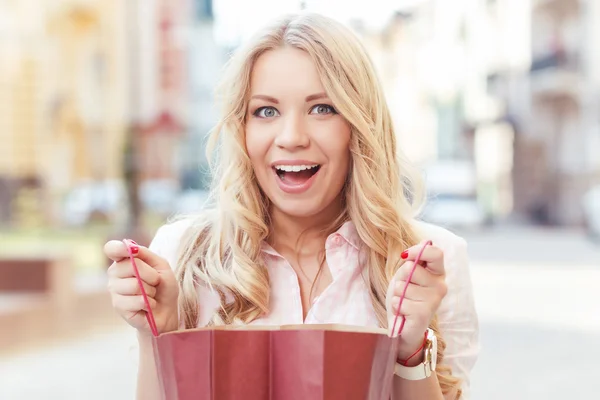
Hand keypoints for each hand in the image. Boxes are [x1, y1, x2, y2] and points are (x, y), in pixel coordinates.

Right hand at [105, 240, 178, 335]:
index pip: (112, 248)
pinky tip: (147, 305)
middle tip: (154, 282)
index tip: (129, 250)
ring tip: (150, 295)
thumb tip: (131, 248)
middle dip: (150, 275)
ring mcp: (114, 290)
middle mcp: (115, 273)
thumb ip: (146, 254)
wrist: (167, 310)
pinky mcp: (118, 306)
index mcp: (124, 260)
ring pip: (135, 285)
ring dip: (150, 291)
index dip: (118, 248)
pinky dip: (149, 303)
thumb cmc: (163, 286)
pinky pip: (137, 300)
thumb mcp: (161, 265)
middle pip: (130, 265)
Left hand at [386, 241, 446, 363]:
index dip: (418, 250)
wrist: (403, 326)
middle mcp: (440, 286)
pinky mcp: (424, 314)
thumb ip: (415, 259)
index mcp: (438, 273)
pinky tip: (404, 313)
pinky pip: (400, 302)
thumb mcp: (407, 274)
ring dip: (397, 294)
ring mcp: (434, 301)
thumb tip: (425, 241)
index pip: (436, 253)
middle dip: (400, 279)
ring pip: (402, 286)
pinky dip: (396, 307)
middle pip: (411, 268)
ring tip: (405, 302)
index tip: (405, 255)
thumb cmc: (406, 297)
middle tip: (405, 290)